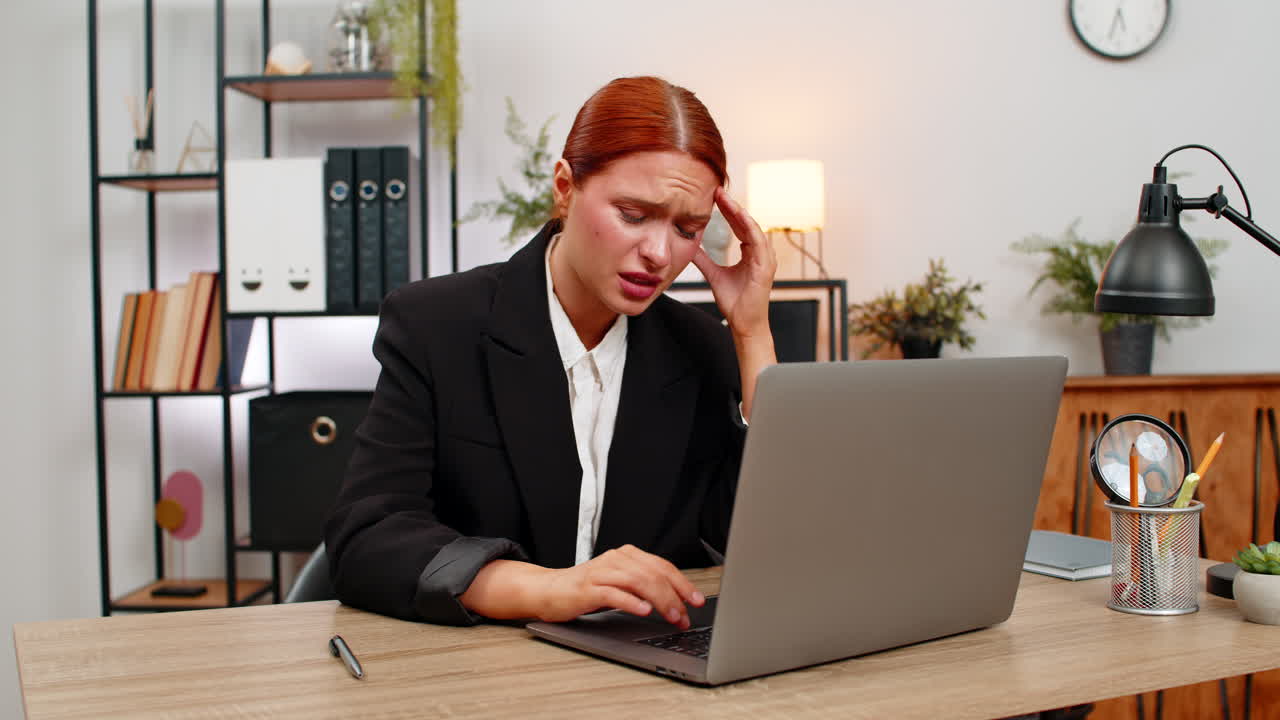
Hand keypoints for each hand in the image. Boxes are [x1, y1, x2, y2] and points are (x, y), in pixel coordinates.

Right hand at [535, 545, 704, 627]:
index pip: (662, 566)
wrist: (548, 590)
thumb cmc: (586, 590)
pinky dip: (631, 602)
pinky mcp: (587, 588)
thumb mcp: (620, 585)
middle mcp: (616, 559)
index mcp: (627, 556)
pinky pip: (613, 593)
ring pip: (638, 581)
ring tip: (671, 615)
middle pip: (653, 574)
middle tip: (685, 615)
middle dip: (675, 596)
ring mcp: (601, 572)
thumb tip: (676, 604)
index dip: (683, 584)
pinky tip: (644, 610)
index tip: (696, 601)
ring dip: (659, 600)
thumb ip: (643, 588)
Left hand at [692, 187, 776, 337]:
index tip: (714, 196)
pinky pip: (758, 242)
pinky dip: (749, 227)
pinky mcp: (765, 266)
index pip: (738, 225)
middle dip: (731, 206)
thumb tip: (690, 246)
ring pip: (752, 228)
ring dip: (739, 212)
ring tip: (726, 199)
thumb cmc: (734, 302)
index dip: (727, 210)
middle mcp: (759, 253)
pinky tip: (740, 216)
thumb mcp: (713, 274)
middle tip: (717, 190)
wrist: (743, 324)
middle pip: (745, 222)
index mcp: (750, 253)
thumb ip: (704, 259)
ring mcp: (765, 258)